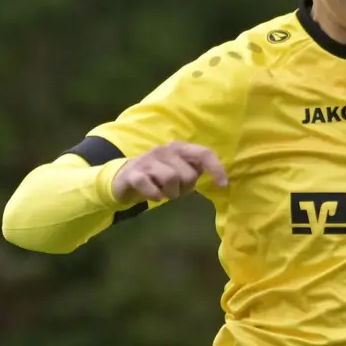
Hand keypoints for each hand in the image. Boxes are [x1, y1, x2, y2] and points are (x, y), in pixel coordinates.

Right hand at [112, 141, 228, 203]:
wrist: (123, 177)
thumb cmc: (156, 175)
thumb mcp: (177, 169)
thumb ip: (193, 169)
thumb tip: (212, 175)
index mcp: (178, 148)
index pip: (203, 153)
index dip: (216, 168)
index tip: (222, 185)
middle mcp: (164, 150)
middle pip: (188, 173)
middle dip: (185, 188)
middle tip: (175, 190)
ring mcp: (148, 161)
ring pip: (171, 179)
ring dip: (171, 193)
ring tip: (164, 193)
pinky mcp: (134, 174)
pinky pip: (151, 187)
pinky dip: (155, 195)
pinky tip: (154, 197)